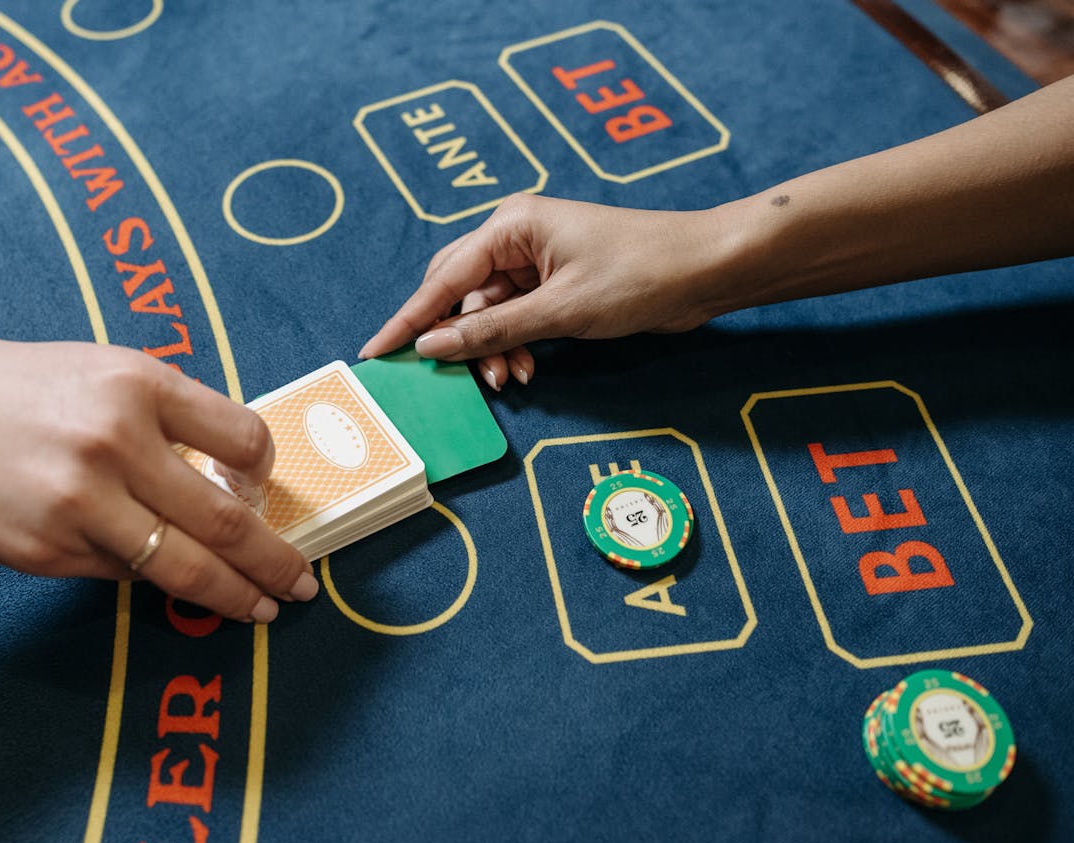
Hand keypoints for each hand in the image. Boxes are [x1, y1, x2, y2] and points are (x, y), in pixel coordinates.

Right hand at [0, 338, 314, 622]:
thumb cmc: (15, 390)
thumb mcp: (101, 371)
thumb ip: (169, 416)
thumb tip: (234, 477)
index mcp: (139, 385)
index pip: (244, 439)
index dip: (267, 474)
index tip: (267, 494)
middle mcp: (114, 443)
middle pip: (225, 521)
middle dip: (274, 562)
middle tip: (301, 583)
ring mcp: (79, 504)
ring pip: (182, 567)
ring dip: (233, 596)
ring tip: (262, 609)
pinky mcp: (46, 551)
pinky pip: (121, 575)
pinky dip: (150, 578)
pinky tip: (164, 580)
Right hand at [359, 194, 737, 388]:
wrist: (705, 270)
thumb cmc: (639, 274)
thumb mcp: (560, 309)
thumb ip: (492, 329)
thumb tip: (432, 345)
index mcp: (511, 225)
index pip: (444, 277)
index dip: (409, 319)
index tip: (376, 352)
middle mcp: (516, 238)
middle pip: (459, 293)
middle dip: (456, 339)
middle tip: (453, 378)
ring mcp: (536, 262)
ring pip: (487, 313)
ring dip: (492, 349)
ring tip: (512, 379)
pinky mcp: (555, 286)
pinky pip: (515, 318)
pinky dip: (516, 345)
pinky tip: (529, 369)